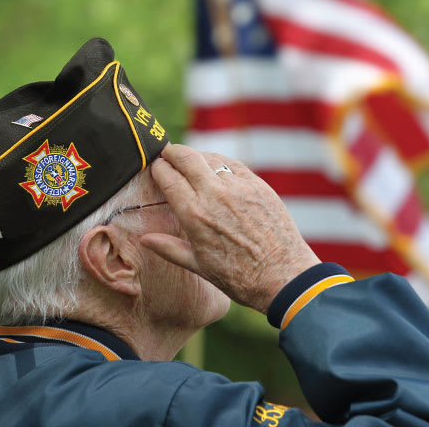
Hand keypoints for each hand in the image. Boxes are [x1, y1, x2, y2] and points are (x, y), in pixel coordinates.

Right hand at [139, 144, 320, 312]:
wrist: (283, 275)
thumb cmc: (239, 276)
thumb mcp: (199, 266)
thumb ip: (169, 248)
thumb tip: (145, 239)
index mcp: (194, 214)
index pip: (168, 176)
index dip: (158, 168)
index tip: (154, 167)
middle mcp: (216, 195)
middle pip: (187, 158)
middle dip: (172, 153)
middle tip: (167, 153)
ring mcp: (240, 187)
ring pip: (212, 158)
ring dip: (198, 157)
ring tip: (191, 161)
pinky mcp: (260, 186)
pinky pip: (235, 165)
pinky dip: (221, 163)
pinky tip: (217, 168)